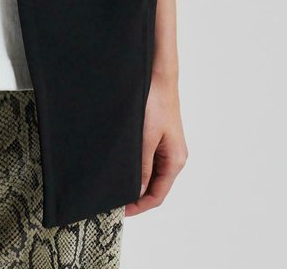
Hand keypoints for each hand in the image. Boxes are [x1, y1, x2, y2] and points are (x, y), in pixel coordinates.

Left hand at [124, 71, 188, 217]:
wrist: (157, 74)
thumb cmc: (155, 102)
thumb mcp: (145, 138)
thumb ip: (142, 167)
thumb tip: (137, 193)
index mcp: (175, 160)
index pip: (157, 195)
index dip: (139, 206)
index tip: (119, 211)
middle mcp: (172, 156)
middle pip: (154, 186)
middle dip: (135, 195)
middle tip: (112, 199)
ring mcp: (165, 146)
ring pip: (149, 173)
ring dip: (134, 180)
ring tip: (113, 184)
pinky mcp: (157, 136)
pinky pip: (146, 159)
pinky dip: (135, 166)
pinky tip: (120, 165)